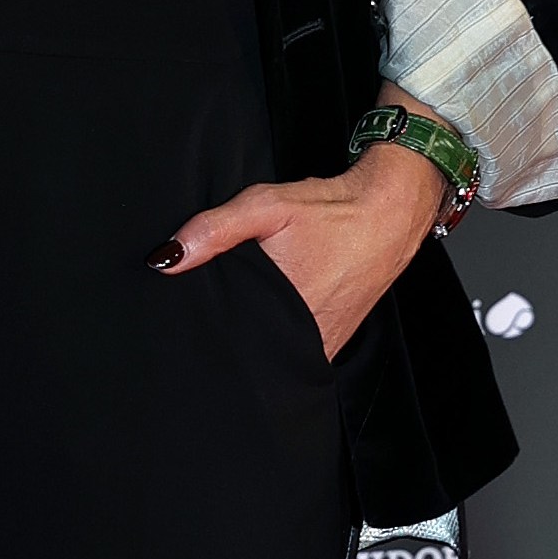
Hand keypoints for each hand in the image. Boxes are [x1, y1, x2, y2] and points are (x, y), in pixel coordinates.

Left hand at [151, 136, 450, 360]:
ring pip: (276, 352)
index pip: (231, 340)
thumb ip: (215, 230)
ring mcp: (325, 344)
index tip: (185, 321)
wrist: (390, 213)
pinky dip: (279, 335)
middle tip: (204, 315)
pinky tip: (266, 315)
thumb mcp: (267, 206)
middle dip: (227, 336)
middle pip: (251, 349)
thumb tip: (167, 258)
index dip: (206, 332)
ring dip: (255, 337)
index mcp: (286, 314)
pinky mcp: (335, 339)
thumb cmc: (331, 210)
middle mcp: (307, 339)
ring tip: (235, 314)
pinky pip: (298, 348)